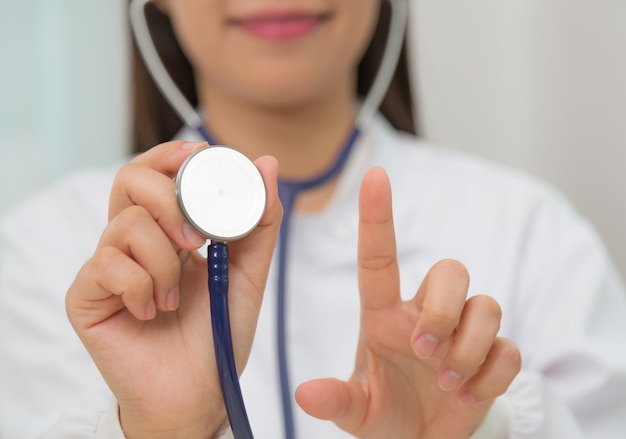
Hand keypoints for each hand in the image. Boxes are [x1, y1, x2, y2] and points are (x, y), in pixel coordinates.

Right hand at [66, 141, 281, 437]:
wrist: (199, 391)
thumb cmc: (217, 332)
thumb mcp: (248, 272)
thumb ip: (258, 222)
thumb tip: (266, 164)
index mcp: (168, 230)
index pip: (155, 172)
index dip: (171, 156)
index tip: (199, 155)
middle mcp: (133, 241)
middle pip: (130, 179)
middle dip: (171, 201)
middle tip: (197, 240)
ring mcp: (107, 266)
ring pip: (127, 224)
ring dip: (165, 263)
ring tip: (175, 298)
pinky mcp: (87, 295)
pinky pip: (107, 264)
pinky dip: (141, 287)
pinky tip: (151, 313)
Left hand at [295, 167, 520, 437]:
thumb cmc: (387, 415)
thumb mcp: (357, 412)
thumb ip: (336, 400)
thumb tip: (307, 394)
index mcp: (384, 317)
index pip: (379, 259)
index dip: (378, 217)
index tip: (375, 175)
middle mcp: (425, 315)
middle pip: (451, 271)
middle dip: (443, 308)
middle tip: (424, 350)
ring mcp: (461, 334)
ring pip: (486, 306)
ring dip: (467, 348)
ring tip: (446, 383)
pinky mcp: (492, 358)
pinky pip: (508, 349)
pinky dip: (490, 376)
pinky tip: (468, 394)